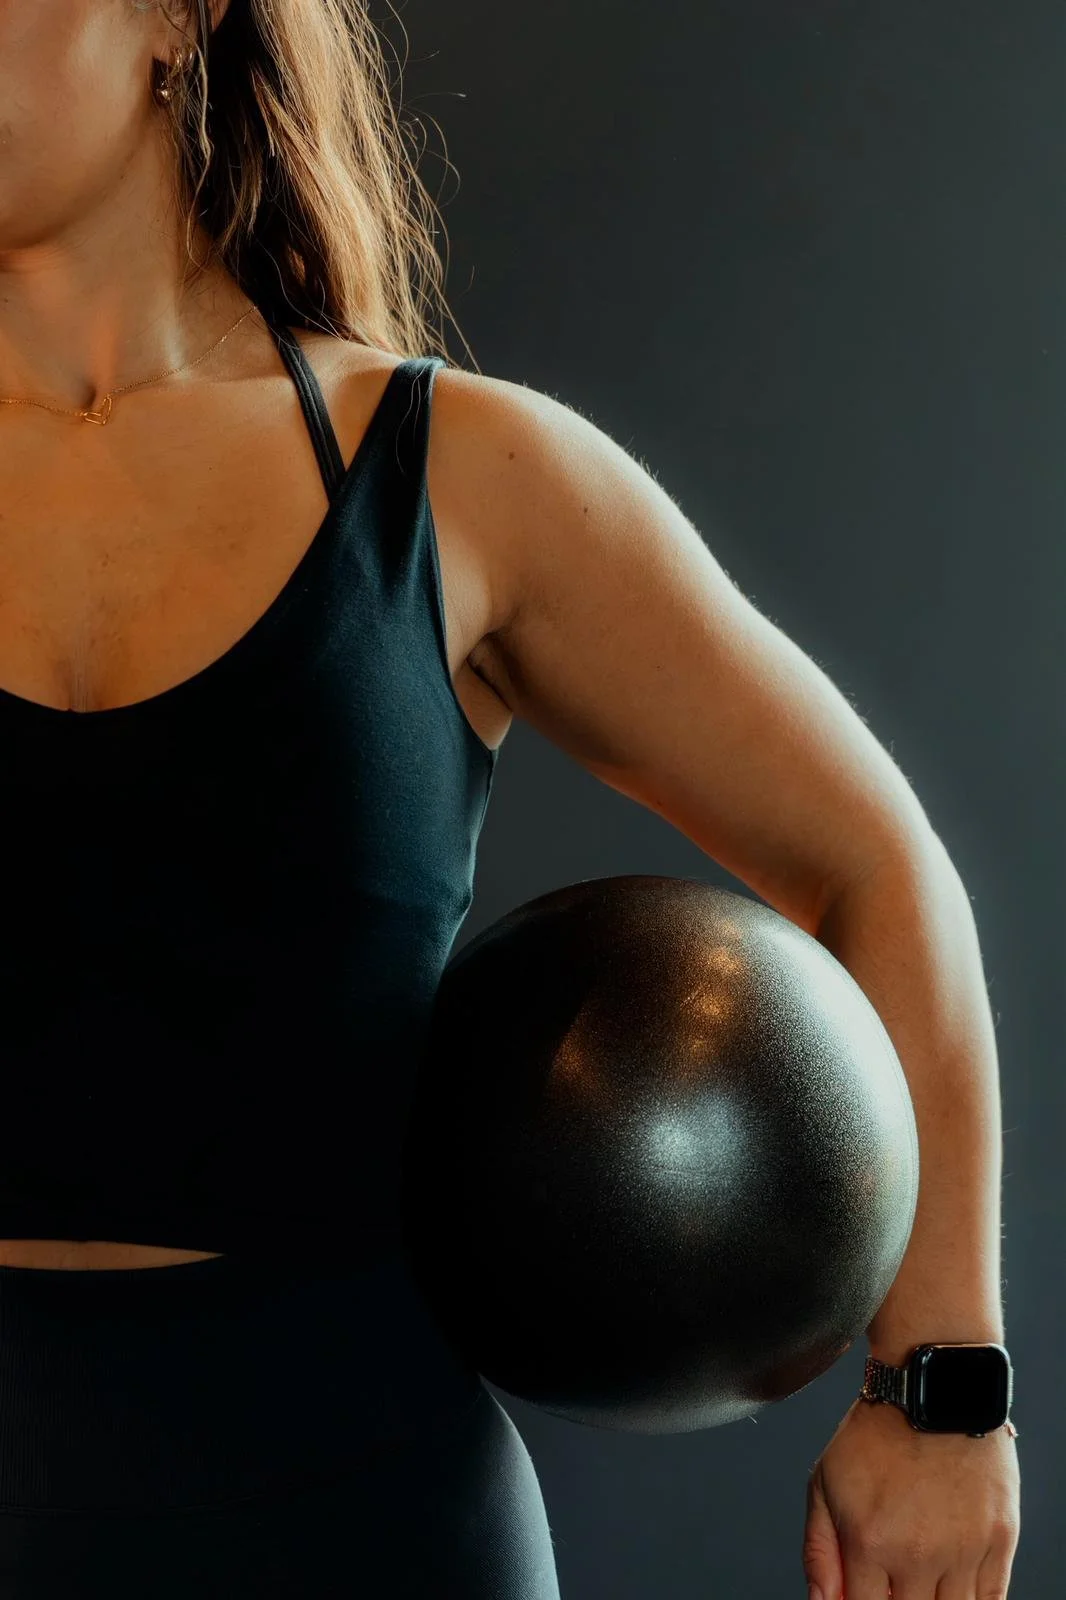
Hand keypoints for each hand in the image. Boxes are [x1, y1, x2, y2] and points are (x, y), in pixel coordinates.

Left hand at [802, 1396, 1019, 1598]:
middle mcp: (918, 1554)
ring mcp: (963, 1550)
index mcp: (869, 1541)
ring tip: (921, 1576)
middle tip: (894, 1579)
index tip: (865, 1592)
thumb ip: (819, 1550)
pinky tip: (954, 1584)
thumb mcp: (825, 1481)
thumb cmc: (877, 1432)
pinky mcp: (1000, 1541)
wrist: (934, 1389)